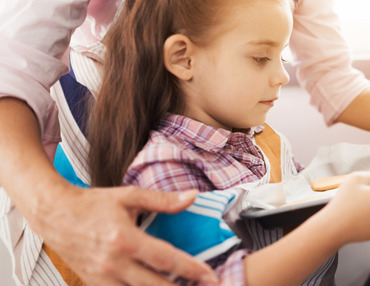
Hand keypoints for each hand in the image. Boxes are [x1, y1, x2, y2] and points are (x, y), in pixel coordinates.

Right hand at [35, 185, 217, 285]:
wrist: (54, 214)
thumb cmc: (92, 204)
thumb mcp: (130, 196)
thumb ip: (163, 200)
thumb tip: (192, 197)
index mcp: (125, 239)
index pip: (166, 260)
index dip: (192, 270)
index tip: (211, 276)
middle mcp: (113, 263)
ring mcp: (102, 277)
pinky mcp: (94, 283)